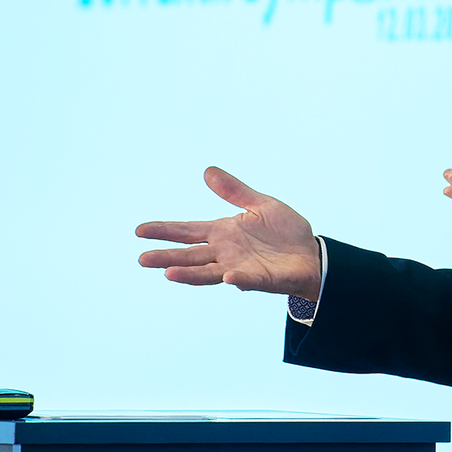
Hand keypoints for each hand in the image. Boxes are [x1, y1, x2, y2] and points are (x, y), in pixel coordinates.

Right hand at [136, 167, 320, 299]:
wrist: (311, 252)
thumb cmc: (285, 231)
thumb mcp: (260, 204)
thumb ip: (234, 191)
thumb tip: (208, 171)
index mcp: (223, 232)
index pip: (187, 231)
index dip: (165, 230)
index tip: (140, 230)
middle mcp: (226, 252)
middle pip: (190, 255)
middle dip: (166, 256)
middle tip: (142, 258)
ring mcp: (241, 268)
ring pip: (209, 272)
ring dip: (190, 274)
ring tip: (168, 273)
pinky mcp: (261, 279)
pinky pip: (247, 280)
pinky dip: (238, 280)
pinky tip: (228, 278)